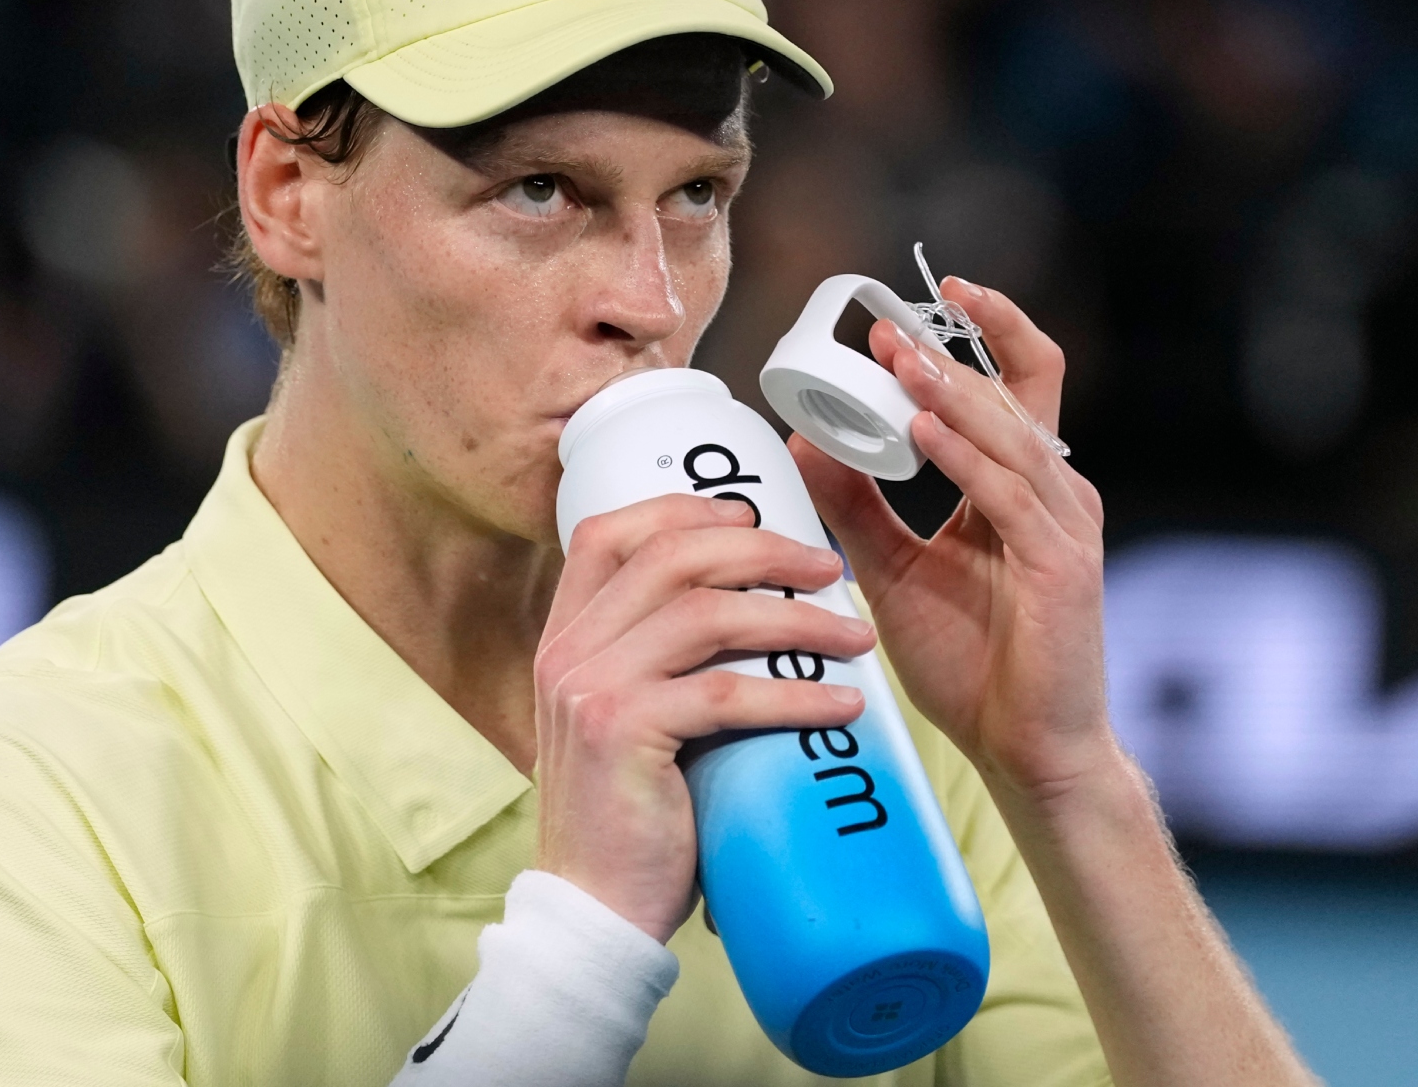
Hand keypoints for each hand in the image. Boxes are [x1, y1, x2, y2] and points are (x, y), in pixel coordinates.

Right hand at [535, 494, 872, 941]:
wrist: (593, 909)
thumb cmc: (632, 817)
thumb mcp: (628, 718)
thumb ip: (661, 663)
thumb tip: (761, 612)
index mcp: (565, 636)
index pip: (608, 533)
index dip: (683, 508)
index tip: (753, 514)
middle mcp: (568, 650)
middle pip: (670, 555)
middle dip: (761, 548)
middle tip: (830, 568)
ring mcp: (589, 688)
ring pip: (705, 613)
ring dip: (793, 616)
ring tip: (853, 635)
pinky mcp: (623, 733)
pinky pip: (725, 692)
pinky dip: (794, 691)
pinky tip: (842, 702)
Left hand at [791, 277, 1112, 804]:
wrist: (1025, 751)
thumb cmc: (972, 664)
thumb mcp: (893, 569)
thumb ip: (854, 506)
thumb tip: (803, 442)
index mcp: (1021, 487)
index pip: (1010, 385)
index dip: (968, 339)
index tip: (900, 314)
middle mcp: (1052, 494)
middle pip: (1015, 390)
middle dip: (950, 351)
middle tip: (887, 324)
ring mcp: (1064, 526)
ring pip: (1010, 432)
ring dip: (951, 389)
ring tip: (898, 356)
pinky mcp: (1063, 566)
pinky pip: (1007, 495)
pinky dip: (964, 454)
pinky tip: (919, 429)